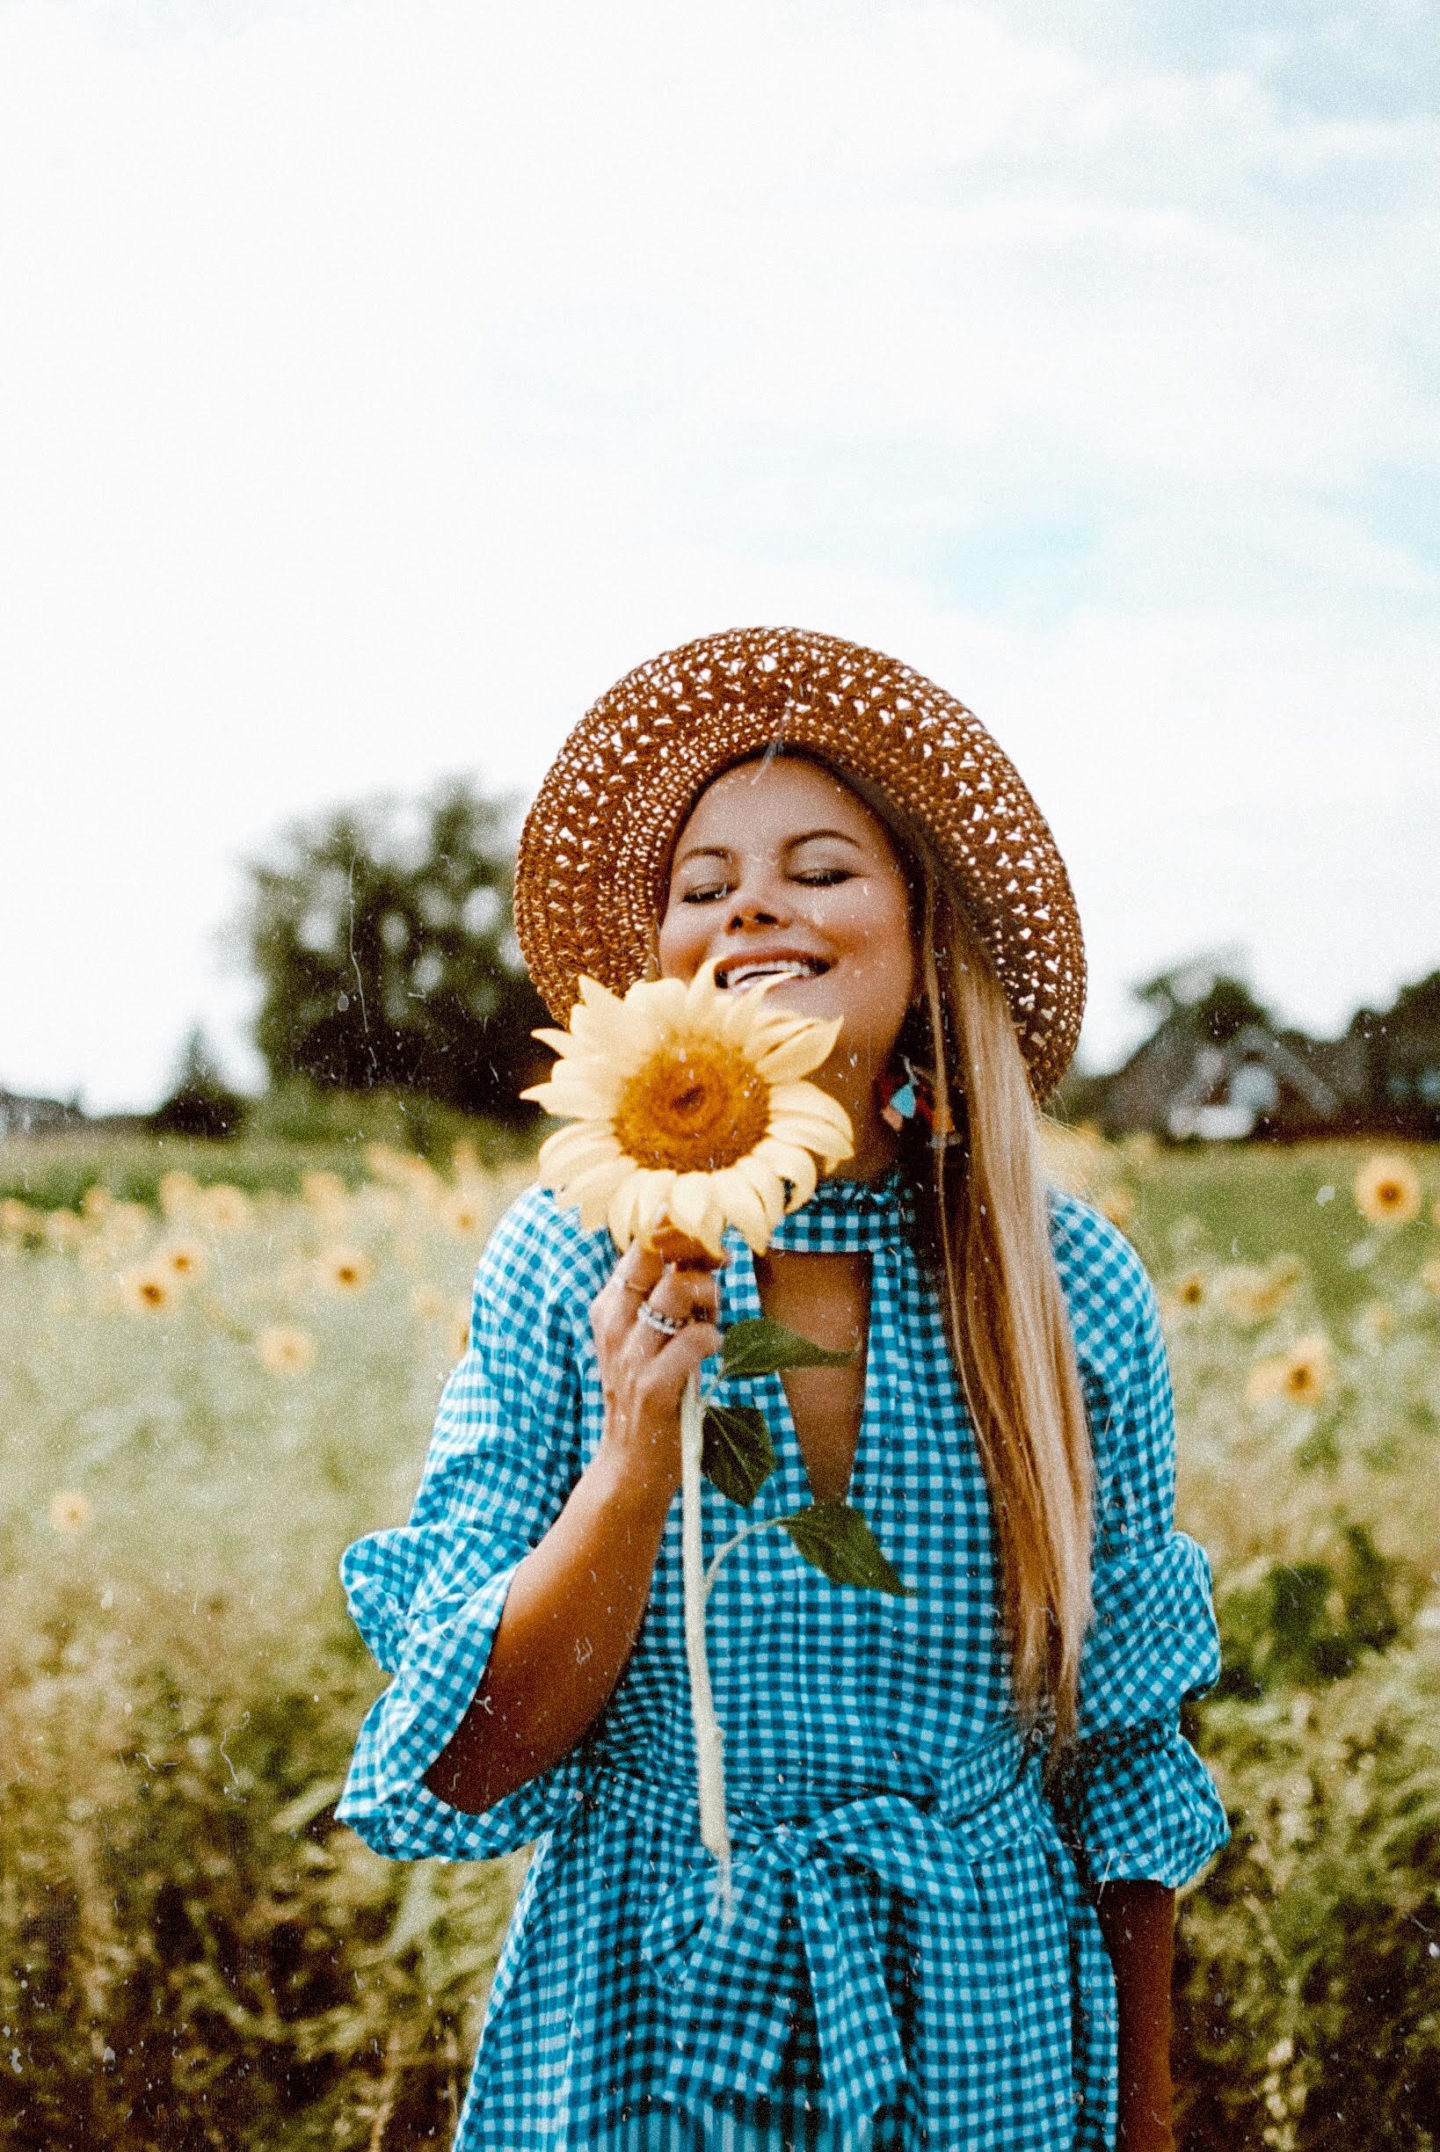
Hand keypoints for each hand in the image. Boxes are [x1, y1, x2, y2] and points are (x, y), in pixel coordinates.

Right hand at [589, 1240, 721, 1498]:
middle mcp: (615, 1325)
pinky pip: (695, 1339)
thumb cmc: (652, 1390)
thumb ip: (669, 1296)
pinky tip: (710, 1352)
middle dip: (695, 1258)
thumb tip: (710, 1252)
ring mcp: (631, 1357)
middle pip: (655, 1256)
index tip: (707, 1253)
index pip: (641, 1245)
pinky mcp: (653, 1388)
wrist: (631, 1464)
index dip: (680, 1238)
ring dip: (708, 1299)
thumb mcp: (648, 1337)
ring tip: (711, 1321)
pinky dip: (712, 1338)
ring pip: (677, 1290)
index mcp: (610, 1306)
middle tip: (713, 1281)